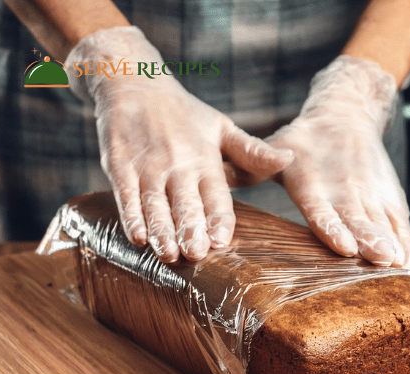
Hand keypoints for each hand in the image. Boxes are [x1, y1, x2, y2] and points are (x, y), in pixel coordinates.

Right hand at [66, 26, 292, 262]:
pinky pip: (126, 196)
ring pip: (155, 204)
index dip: (218, 217)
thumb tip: (289, 159)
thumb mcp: (222, 128)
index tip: (222, 240)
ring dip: (162, 230)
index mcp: (205, 159)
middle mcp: (177, 165)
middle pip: (184, 202)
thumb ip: (253, 151)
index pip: (215, 193)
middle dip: (190, 228)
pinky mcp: (120, 167)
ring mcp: (147, 167)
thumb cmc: (184, 114)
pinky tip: (138, 237)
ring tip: (169, 253)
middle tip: (196, 253)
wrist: (134, 83)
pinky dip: (131, 217)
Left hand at [266, 56, 409, 269]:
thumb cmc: (306, 138)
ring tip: (404, 270)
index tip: (345, 246)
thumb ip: (249, 166)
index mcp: (314, 182)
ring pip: (385, 224)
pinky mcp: (389, 198)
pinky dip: (408, 246)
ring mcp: (372, 195)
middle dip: (372, 242)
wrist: (347, 113)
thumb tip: (215, 178)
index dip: (333, 227)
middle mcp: (346, 190)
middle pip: (360, 220)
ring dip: (394, 246)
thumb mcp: (278, 144)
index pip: (323, 209)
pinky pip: (401, 225)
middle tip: (384, 262)